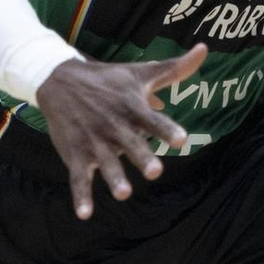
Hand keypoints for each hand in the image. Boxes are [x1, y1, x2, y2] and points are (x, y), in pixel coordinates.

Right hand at [36, 45, 207, 218]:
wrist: (59, 79)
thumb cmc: (108, 79)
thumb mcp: (140, 73)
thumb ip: (174, 69)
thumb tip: (204, 49)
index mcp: (132, 108)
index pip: (153, 120)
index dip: (167, 129)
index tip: (181, 139)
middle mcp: (114, 126)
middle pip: (131, 144)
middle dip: (142, 157)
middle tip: (155, 171)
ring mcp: (94, 142)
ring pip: (106, 163)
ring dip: (114, 178)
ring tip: (124, 194)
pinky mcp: (76, 154)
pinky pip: (78, 178)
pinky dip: (81, 196)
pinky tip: (85, 214)